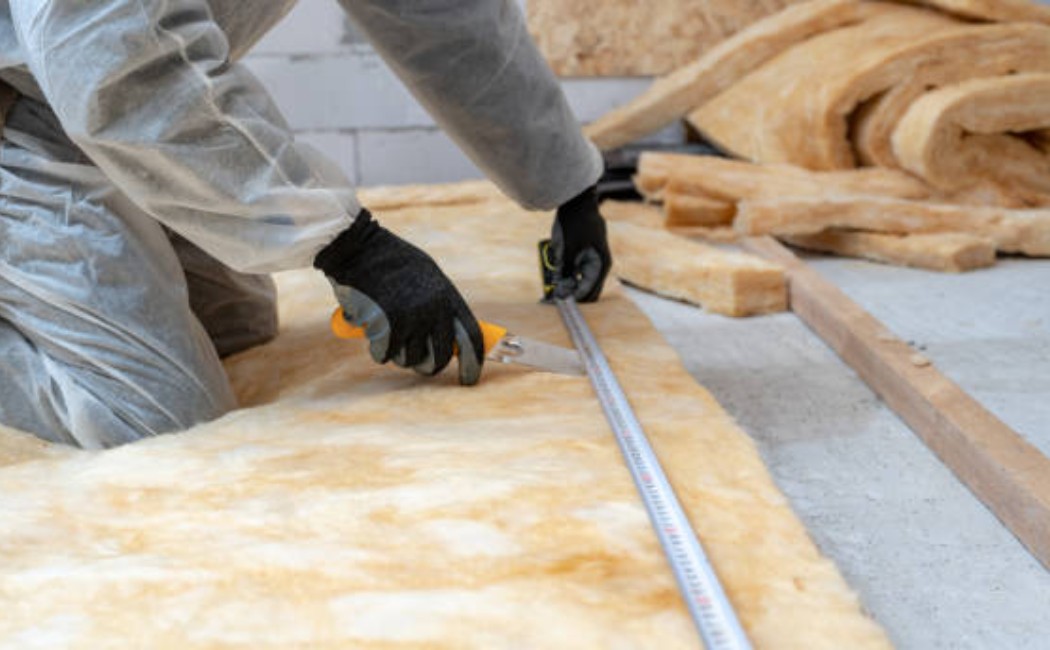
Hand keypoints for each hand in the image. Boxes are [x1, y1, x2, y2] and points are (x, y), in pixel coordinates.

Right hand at [314, 210, 483, 384]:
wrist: (358, 247)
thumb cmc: (391, 261)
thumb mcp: (427, 276)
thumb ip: (440, 304)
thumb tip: (453, 339)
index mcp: (448, 296)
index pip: (472, 337)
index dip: (474, 362)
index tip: (469, 379)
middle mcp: (434, 309)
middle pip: (441, 357)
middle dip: (429, 367)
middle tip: (420, 366)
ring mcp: (411, 318)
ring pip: (409, 359)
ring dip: (397, 353)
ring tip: (387, 330)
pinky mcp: (386, 326)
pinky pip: (384, 355)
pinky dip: (376, 348)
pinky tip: (371, 327)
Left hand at [550, 186, 611, 301]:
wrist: (576, 199)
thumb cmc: (574, 223)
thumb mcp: (566, 249)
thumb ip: (564, 271)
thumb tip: (560, 292)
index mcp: (601, 265)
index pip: (588, 292)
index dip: (572, 301)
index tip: (556, 305)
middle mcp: (599, 265)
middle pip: (585, 290)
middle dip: (568, 295)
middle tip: (549, 300)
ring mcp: (591, 259)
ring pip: (578, 281)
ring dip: (564, 285)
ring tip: (548, 288)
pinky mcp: (582, 255)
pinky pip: (573, 271)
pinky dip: (563, 274)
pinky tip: (552, 274)